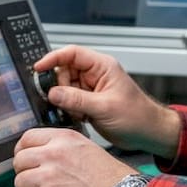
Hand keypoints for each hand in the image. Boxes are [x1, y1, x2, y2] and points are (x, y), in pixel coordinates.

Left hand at [13, 127, 137, 186]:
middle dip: (25, 173)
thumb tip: (43, 158)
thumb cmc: (111, 177)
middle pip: (19, 161)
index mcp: (63, 139)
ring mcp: (48, 177)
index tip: (27, 161)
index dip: (23, 151)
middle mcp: (52, 154)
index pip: (27, 138)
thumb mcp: (87, 148)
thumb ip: (63, 149)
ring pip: (20, 183)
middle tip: (36, 183)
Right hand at [35, 45, 180, 159]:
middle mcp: (95, 74)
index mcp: (102, 66)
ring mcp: (92, 88)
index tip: (38, 68)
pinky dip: (69, 109)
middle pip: (64, 71)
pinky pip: (70, 100)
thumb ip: (76, 99)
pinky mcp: (89, 102)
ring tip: (77, 112)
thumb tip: (53, 93)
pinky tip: (80, 118)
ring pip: (65, 87)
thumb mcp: (104, 107)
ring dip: (65, 100)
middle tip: (60, 101)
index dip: (53, 58)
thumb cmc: (137, 116)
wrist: (148, 133)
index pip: (72, 53)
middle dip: (59, 86)